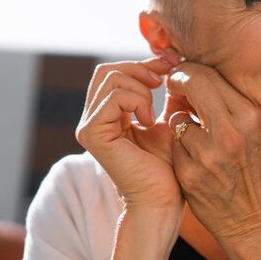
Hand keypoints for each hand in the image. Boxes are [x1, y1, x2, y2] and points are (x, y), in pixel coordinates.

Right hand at [75, 57, 181, 209]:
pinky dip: (137, 100)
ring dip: (141, 89)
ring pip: (111, 78)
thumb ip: (167, 93)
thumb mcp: (171, 118)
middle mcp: (93, 118)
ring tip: (153, 114)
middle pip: (107, 70)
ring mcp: (89, 125)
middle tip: (162, 82)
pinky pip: (114, 97)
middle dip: (140, 69)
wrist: (162, 198)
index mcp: (108, 115)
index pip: (116, 73)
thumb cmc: (169, 165)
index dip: (144, 63)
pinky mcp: (92, 133)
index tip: (171, 62)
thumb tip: (170, 61)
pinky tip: (148, 120)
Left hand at [164, 63, 260, 243]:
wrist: (253, 218)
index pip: (209, 75)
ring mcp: (210, 154)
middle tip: (171, 87)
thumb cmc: (248, 169)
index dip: (187, 71)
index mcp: (249, 115)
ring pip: (177, 118)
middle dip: (176, 82)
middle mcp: (232, 132)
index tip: (180, 76)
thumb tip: (188, 75)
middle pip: (192, 84)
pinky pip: (173, 146)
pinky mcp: (191, 174)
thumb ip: (222, 104)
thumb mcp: (247, 132)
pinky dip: (178, 149)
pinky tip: (192, 161)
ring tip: (192, 138)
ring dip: (178, 124)